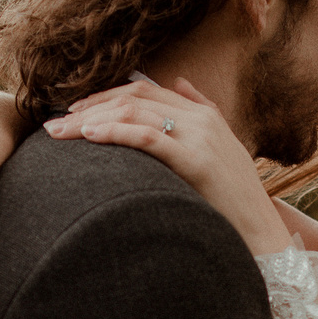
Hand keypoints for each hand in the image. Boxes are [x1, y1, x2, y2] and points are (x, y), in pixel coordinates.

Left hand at [44, 76, 293, 255]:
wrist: (264, 238)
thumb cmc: (235, 205)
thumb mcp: (222, 151)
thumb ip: (202, 112)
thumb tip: (179, 80)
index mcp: (205, 114)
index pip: (145, 89)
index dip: (105, 96)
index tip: (73, 112)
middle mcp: (202, 118)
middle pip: (134, 96)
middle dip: (89, 106)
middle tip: (53, 124)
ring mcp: (201, 136)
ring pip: (135, 112)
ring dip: (91, 119)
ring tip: (59, 133)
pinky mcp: (196, 160)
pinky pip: (148, 136)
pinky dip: (114, 132)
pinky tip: (88, 136)